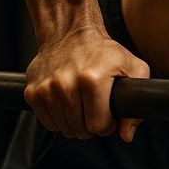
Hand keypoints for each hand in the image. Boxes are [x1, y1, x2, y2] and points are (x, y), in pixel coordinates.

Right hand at [24, 27, 150, 141]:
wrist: (70, 33)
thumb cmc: (105, 52)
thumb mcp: (134, 68)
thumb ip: (135, 105)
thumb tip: (126, 135)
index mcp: (92, 79)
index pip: (99, 126)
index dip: (108, 124)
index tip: (109, 113)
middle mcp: (66, 84)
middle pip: (81, 130)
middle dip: (92, 124)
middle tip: (96, 107)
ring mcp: (46, 89)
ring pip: (64, 129)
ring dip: (75, 123)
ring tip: (82, 104)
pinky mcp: (32, 93)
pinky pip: (48, 123)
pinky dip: (59, 119)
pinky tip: (68, 103)